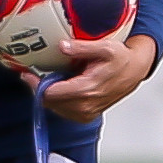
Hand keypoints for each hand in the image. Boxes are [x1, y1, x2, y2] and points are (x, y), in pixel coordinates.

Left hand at [23, 36, 157, 124]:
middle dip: (39, 88)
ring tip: (46, 78)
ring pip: (55, 108)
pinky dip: (57, 100)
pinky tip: (59, 86)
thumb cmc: (121, 59)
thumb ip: (81, 48)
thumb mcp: (104, 47)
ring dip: (47, 95)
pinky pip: (63, 110)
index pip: (51, 94)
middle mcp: (86, 105)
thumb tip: (62, 46)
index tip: (27, 74)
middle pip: (50, 102)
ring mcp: (86, 113)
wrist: (134, 71)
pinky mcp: (87, 115)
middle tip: (33, 74)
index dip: (36, 84)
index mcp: (87, 89)